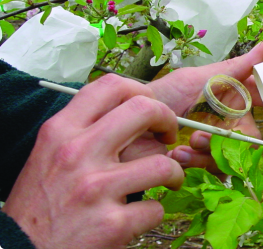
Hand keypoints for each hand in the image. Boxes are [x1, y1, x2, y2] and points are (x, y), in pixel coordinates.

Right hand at [2, 75, 183, 248]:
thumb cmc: (41, 204)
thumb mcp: (50, 154)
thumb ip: (84, 131)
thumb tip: (129, 113)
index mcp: (61, 131)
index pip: (111, 86)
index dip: (142, 91)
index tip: (150, 109)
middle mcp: (77, 153)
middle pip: (144, 110)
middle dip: (169, 120)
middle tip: (169, 137)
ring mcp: (96, 188)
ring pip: (163, 163)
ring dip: (173, 173)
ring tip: (168, 180)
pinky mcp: (113, 223)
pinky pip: (156, 208)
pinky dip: (153, 213)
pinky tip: (139, 216)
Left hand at [148, 42, 262, 168]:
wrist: (127, 127)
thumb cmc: (159, 97)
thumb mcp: (196, 79)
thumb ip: (233, 68)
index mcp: (235, 93)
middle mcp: (233, 118)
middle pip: (255, 134)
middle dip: (234, 137)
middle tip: (203, 136)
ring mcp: (221, 143)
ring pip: (238, 156)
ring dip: (211, 152)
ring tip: (184, 146)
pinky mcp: (207, 164)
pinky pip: (220, 171)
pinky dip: (199, 165)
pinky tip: (178, 156)